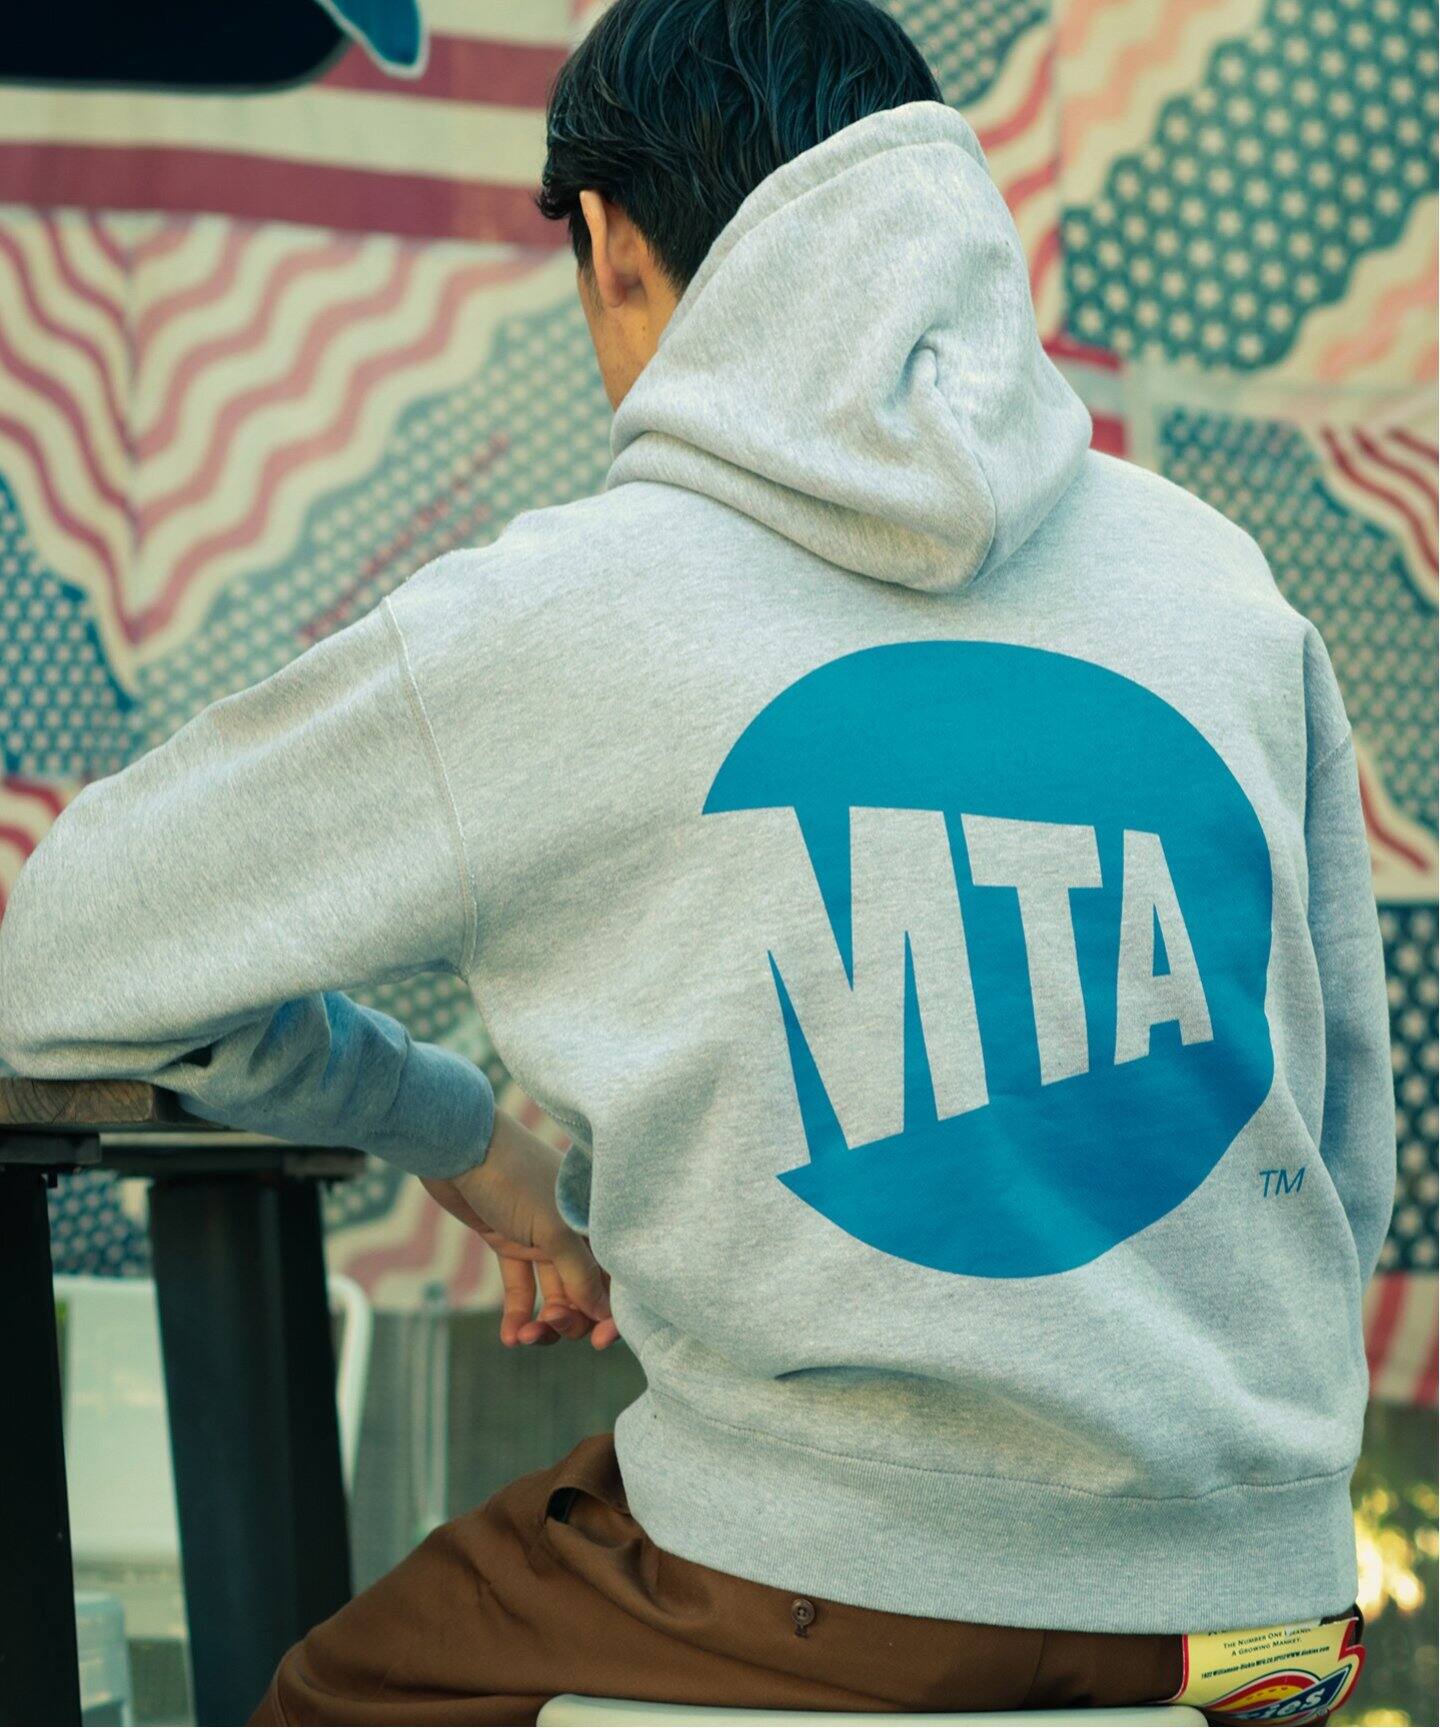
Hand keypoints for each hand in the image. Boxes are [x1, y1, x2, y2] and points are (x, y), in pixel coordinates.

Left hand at [420, 1109, 620, 1350]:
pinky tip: (509, 1337)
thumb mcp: (553, 1228)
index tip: (600, 1341)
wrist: (458, 1147)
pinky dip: (516, 1312)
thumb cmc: (513, 1177)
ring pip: (553, 1293)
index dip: (613, 1309)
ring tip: (523, 1336)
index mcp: (595, 1220)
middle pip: (585, 1290)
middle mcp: (573, 1230)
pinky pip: (520, 1286)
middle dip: (572, 1318)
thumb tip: (603, 1314)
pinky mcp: (509, 1241)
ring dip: (542, 1321)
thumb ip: (579, 1272)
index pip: (616, 1273)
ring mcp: (541, 1237)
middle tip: (551, 1326)